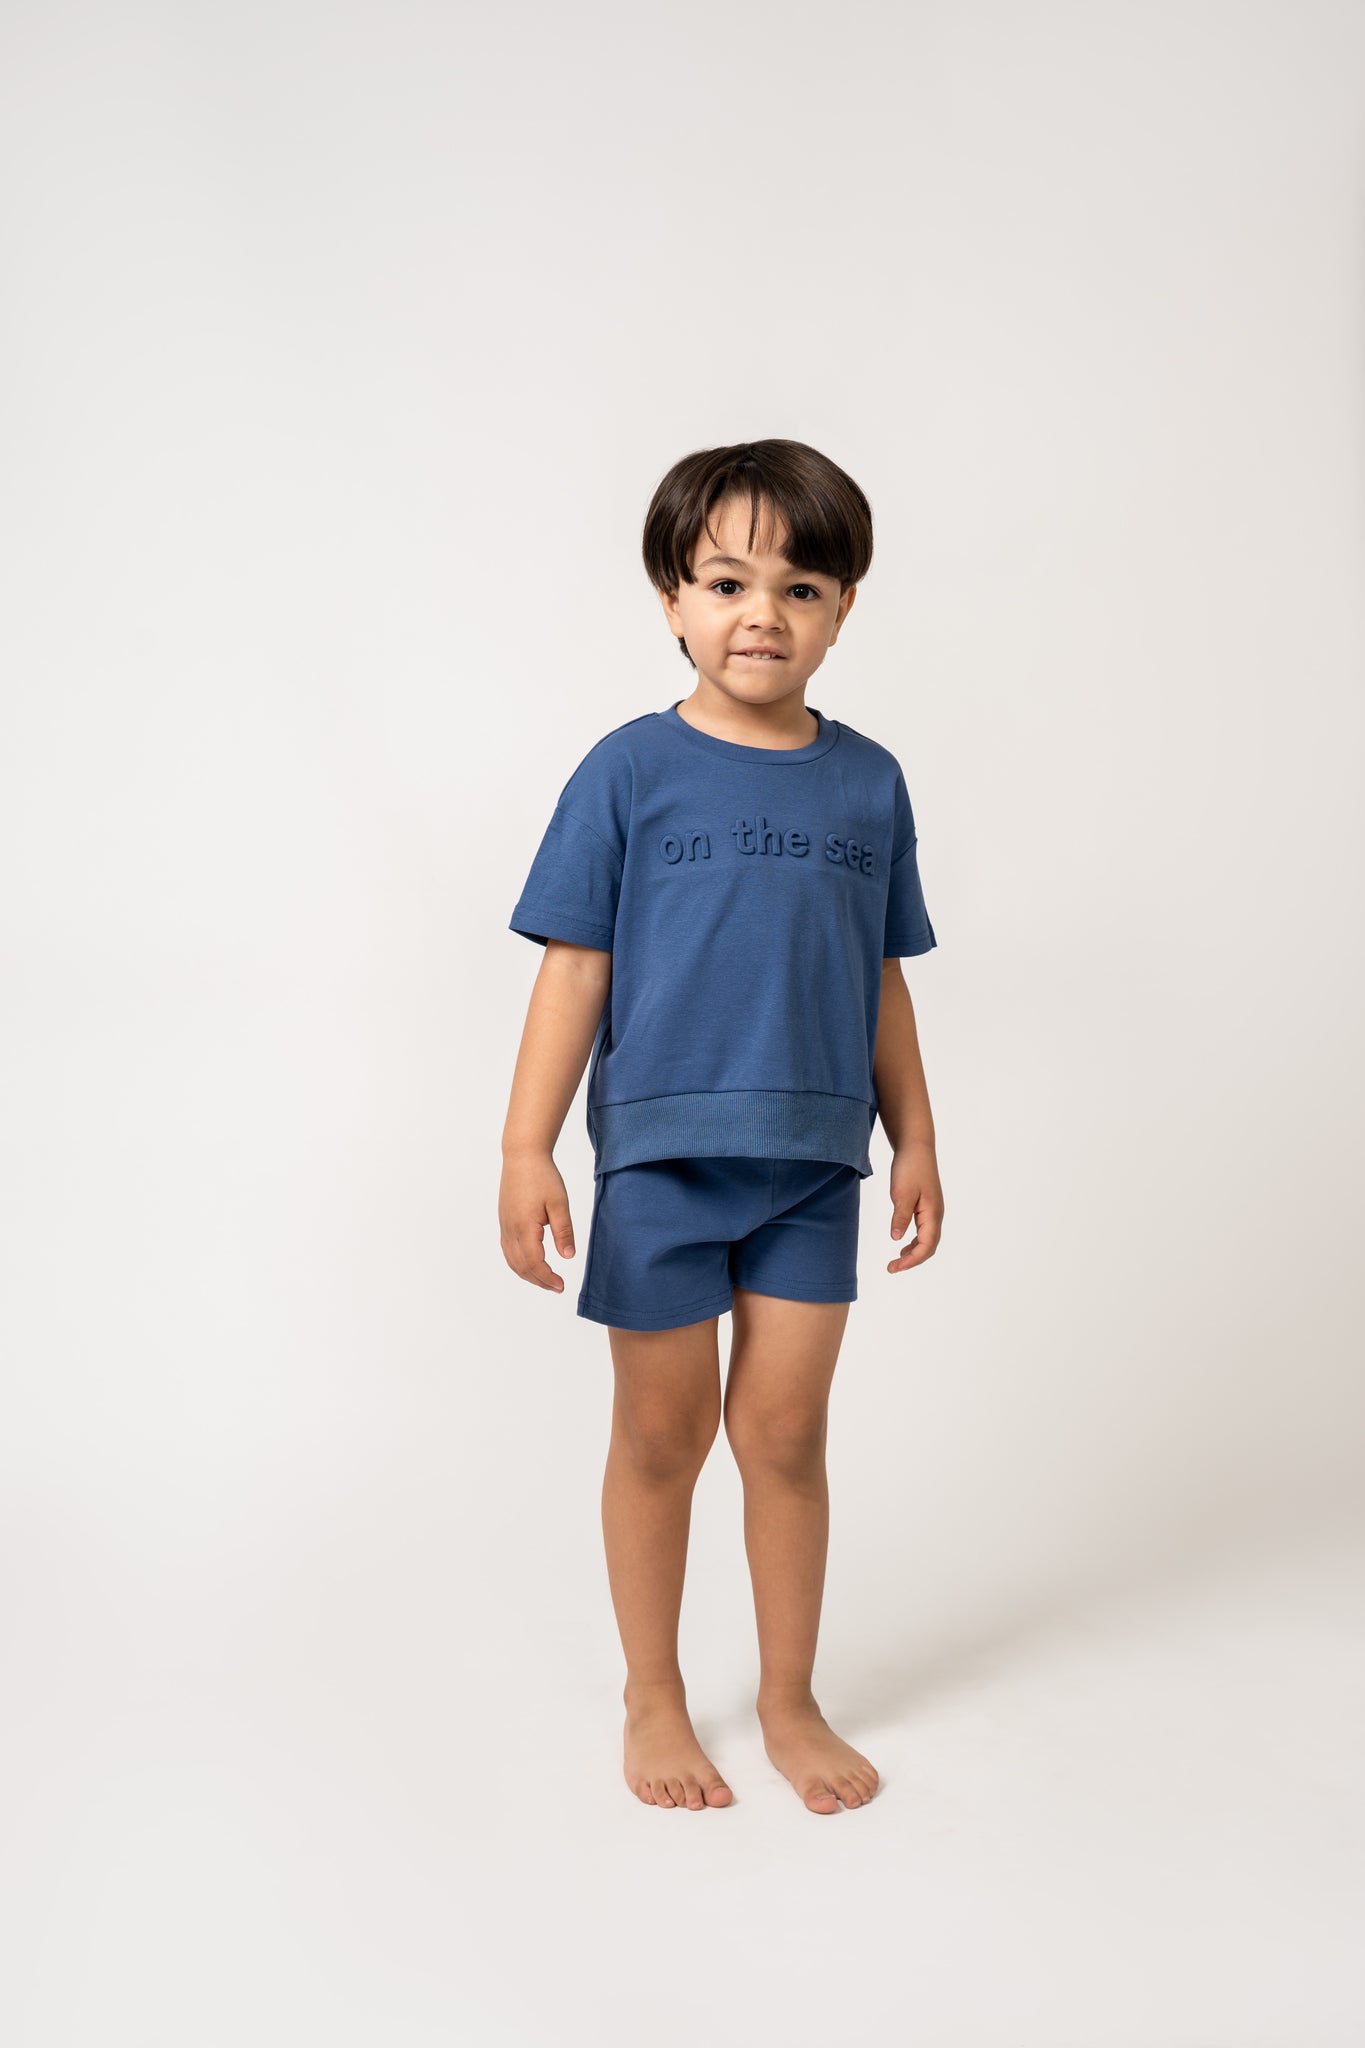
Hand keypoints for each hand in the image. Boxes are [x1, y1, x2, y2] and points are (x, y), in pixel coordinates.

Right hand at [499, 1152, 576, 1293]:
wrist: (522, 1156)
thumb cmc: (543, 1176)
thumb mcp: (559, 1203)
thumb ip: (563, 1231)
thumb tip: (568, 1257)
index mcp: (524, 1227)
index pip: (534, 1263)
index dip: (547, 1278)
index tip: (562, 1286)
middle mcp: (510, 1230)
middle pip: (521, 1266)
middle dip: (538, 1280)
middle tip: (557, 1287)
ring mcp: (504, 1226)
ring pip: (512, 1260)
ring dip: (528, 1274)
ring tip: (545, 1280)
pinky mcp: (504, 1221)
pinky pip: (508, 1250)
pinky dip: (519, 1263)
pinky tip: (531, 1263)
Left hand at [886, 1142, 942, 1273]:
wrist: (916, 1146)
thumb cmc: (910, 1167)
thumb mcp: (901, 1193)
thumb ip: (900, 1216)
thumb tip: (896, 1238)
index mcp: (932, 1213)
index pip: (926, 1246)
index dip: (911, 1260)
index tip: (894, 1267)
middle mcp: (936, 1214)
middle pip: (929, 1246)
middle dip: (912, 1260)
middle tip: (892, 1268)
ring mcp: (932, 1210)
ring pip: (927, 1239)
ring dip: (914, 1252)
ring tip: (897, 1261)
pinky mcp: (926, 1205)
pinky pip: (923, 1230)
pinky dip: (914, 1240)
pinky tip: (902, 1241)